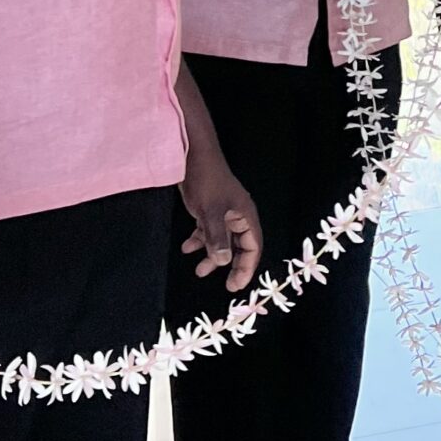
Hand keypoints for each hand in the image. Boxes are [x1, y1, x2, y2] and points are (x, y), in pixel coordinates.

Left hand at [180, 155, 261, 291]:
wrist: (192, 154)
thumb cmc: (206, 180)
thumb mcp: (211, 211)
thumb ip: (217, 238)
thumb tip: (223, 262)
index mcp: (246, 216)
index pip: (253, 247)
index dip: (246, 267)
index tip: (235, 285)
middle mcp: (238, 217)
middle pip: (240, 247)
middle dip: (232, 266)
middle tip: (226, 285)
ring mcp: (223, 213)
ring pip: (222, 242)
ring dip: (211, 256)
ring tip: (199, 271)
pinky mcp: (209, 210)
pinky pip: (208, 232)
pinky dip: (199, 241)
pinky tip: (187, 248)